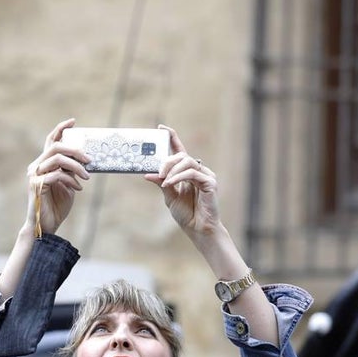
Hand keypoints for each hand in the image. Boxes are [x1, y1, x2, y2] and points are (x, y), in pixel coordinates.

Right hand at [24, 118, 90, 234]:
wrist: (47, 226)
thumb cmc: (56, 206)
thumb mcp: (68, 184)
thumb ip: (71, 170)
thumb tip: (84, 159)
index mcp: (43, 164)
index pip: (50, 141)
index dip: (61, 129)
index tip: (73, 122)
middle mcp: (36, 167)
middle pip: (56, 147)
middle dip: (75, 151)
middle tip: (89, 160)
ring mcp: (34, 176)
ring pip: (57, 159)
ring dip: (76, 167)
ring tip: (86, 177)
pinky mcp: (36, 185)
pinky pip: (57, 175)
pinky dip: (70, 180)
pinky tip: (77, 188)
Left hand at [144, 126, 222, 240]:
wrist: (197, 229)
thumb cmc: (186, 213)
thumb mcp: (169, 196)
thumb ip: (161, 183)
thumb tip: (147, 173)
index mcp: (187, 172)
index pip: (180, 150)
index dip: (172, 137)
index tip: (161, 127)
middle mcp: (197, 170)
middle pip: (181, 155)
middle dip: (167, 161)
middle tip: (158, 172)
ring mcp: (205, 175)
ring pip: (187, 162)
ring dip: (172, 170)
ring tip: (164, 181)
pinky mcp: (210, 182)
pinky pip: (192, 173)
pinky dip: (179, 177)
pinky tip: (170, 183)